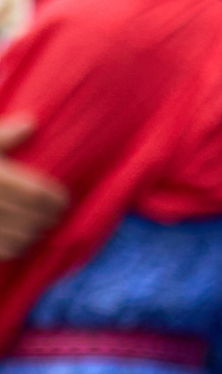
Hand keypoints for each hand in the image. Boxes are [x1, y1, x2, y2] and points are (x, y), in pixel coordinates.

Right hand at [0, 118, 67, 258]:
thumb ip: (4, 136)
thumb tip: (31, 123)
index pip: (35, 194)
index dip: (54, 200)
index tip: (65, 200)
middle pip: (32, 218)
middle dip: (49, 219)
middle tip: (58, 216)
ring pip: (20, 238)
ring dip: (36, 235)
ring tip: (42, 228)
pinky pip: (3, 250)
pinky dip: (17, 248)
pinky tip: (23, 241)